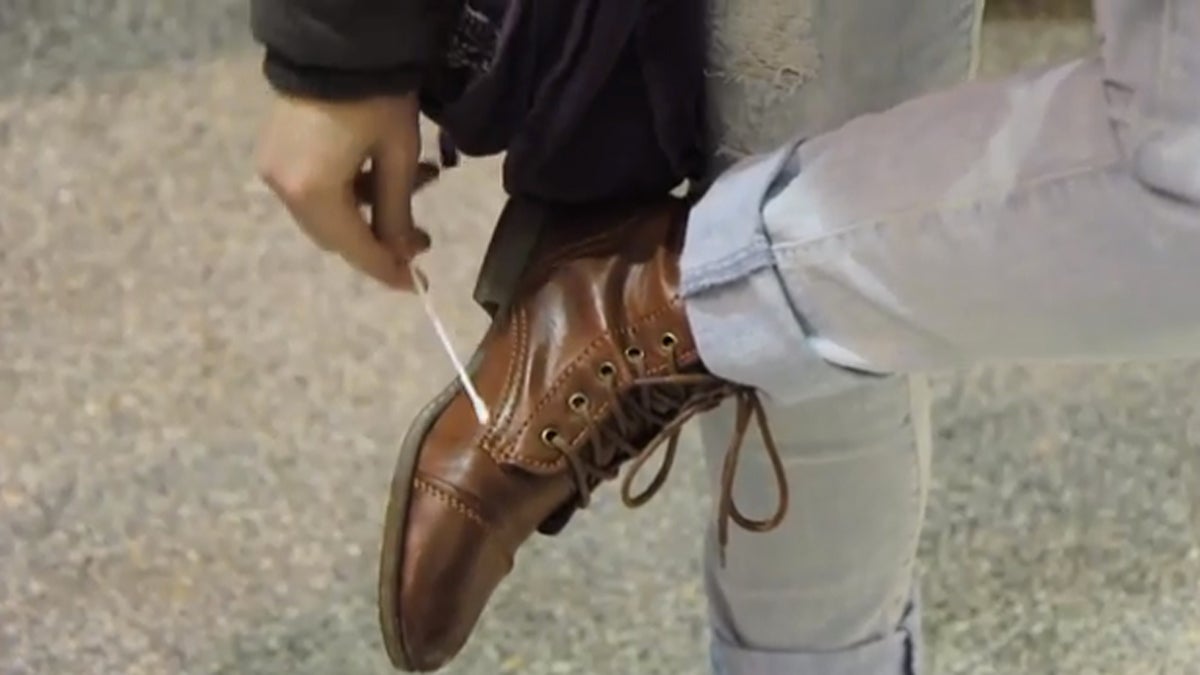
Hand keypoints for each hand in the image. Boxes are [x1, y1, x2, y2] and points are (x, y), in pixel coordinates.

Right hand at [256, 93, 432, 289]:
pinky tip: (377, 176)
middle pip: (334, 235)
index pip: (353, 248)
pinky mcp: (274, 151)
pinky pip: (312, 190)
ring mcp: (273, 168)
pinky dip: (346, 193)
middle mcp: (282, 188)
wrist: (339, 43)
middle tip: (420, 239)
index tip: (417, 286)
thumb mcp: (398, 158)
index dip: (386, 269)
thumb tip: (402, 254)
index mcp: (312, 192)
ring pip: (324, 214)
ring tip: (412, 194)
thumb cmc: (377, 99)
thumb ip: (397, 213)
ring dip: (366, 214)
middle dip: (378, 242)